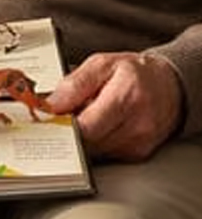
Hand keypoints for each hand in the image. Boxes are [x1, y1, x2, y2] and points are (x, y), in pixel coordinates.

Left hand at [47, 50, 183, 161]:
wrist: (171, 87)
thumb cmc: (135, 72)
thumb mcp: (101, 64)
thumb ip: (75, 83)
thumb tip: (51, 104)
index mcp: (126, 96)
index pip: (87, 126)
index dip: (62, 125)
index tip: (46, 117)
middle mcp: (137, 124)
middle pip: (88, 142)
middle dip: (67, 131)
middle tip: (57, 117)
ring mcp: (139, 143)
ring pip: (94, 151)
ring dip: (80, 138)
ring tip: (79, 117)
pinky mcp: (138, 154)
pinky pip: (105, 154)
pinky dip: (94, 142)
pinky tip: (95, 126)